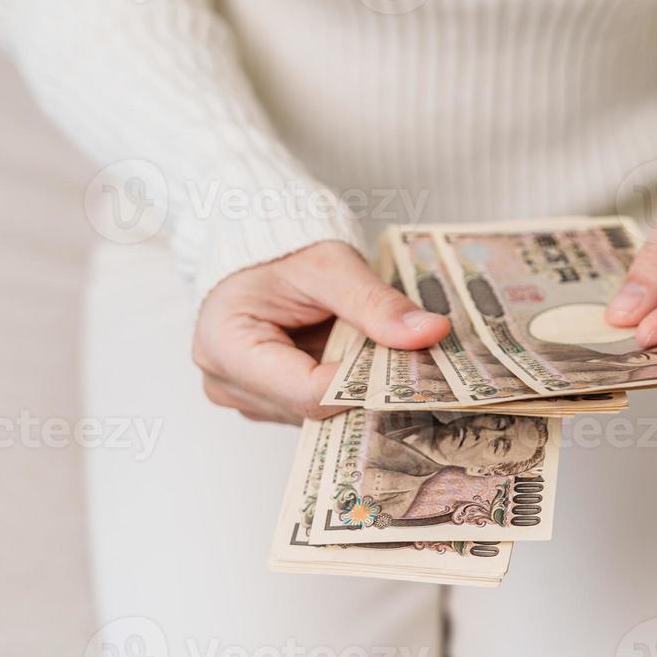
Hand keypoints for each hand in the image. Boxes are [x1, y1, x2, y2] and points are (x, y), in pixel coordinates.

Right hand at [192, 241, 450, 423]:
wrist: (256, 243)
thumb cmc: (279, 249)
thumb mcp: (331, 267)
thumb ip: (377, 304)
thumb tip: (431, 332)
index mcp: (225, 346)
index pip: (306, 391)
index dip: (364, 384)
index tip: (413, 368)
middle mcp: (226, 383)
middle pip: (311, 407)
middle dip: (364, 384)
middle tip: (411, 358)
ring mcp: (243, 396)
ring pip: (317, 413)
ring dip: (354, 385)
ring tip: (379, 348)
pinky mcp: (264, 399)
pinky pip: (312, 405)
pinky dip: (341, 384)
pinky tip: (359, 357)